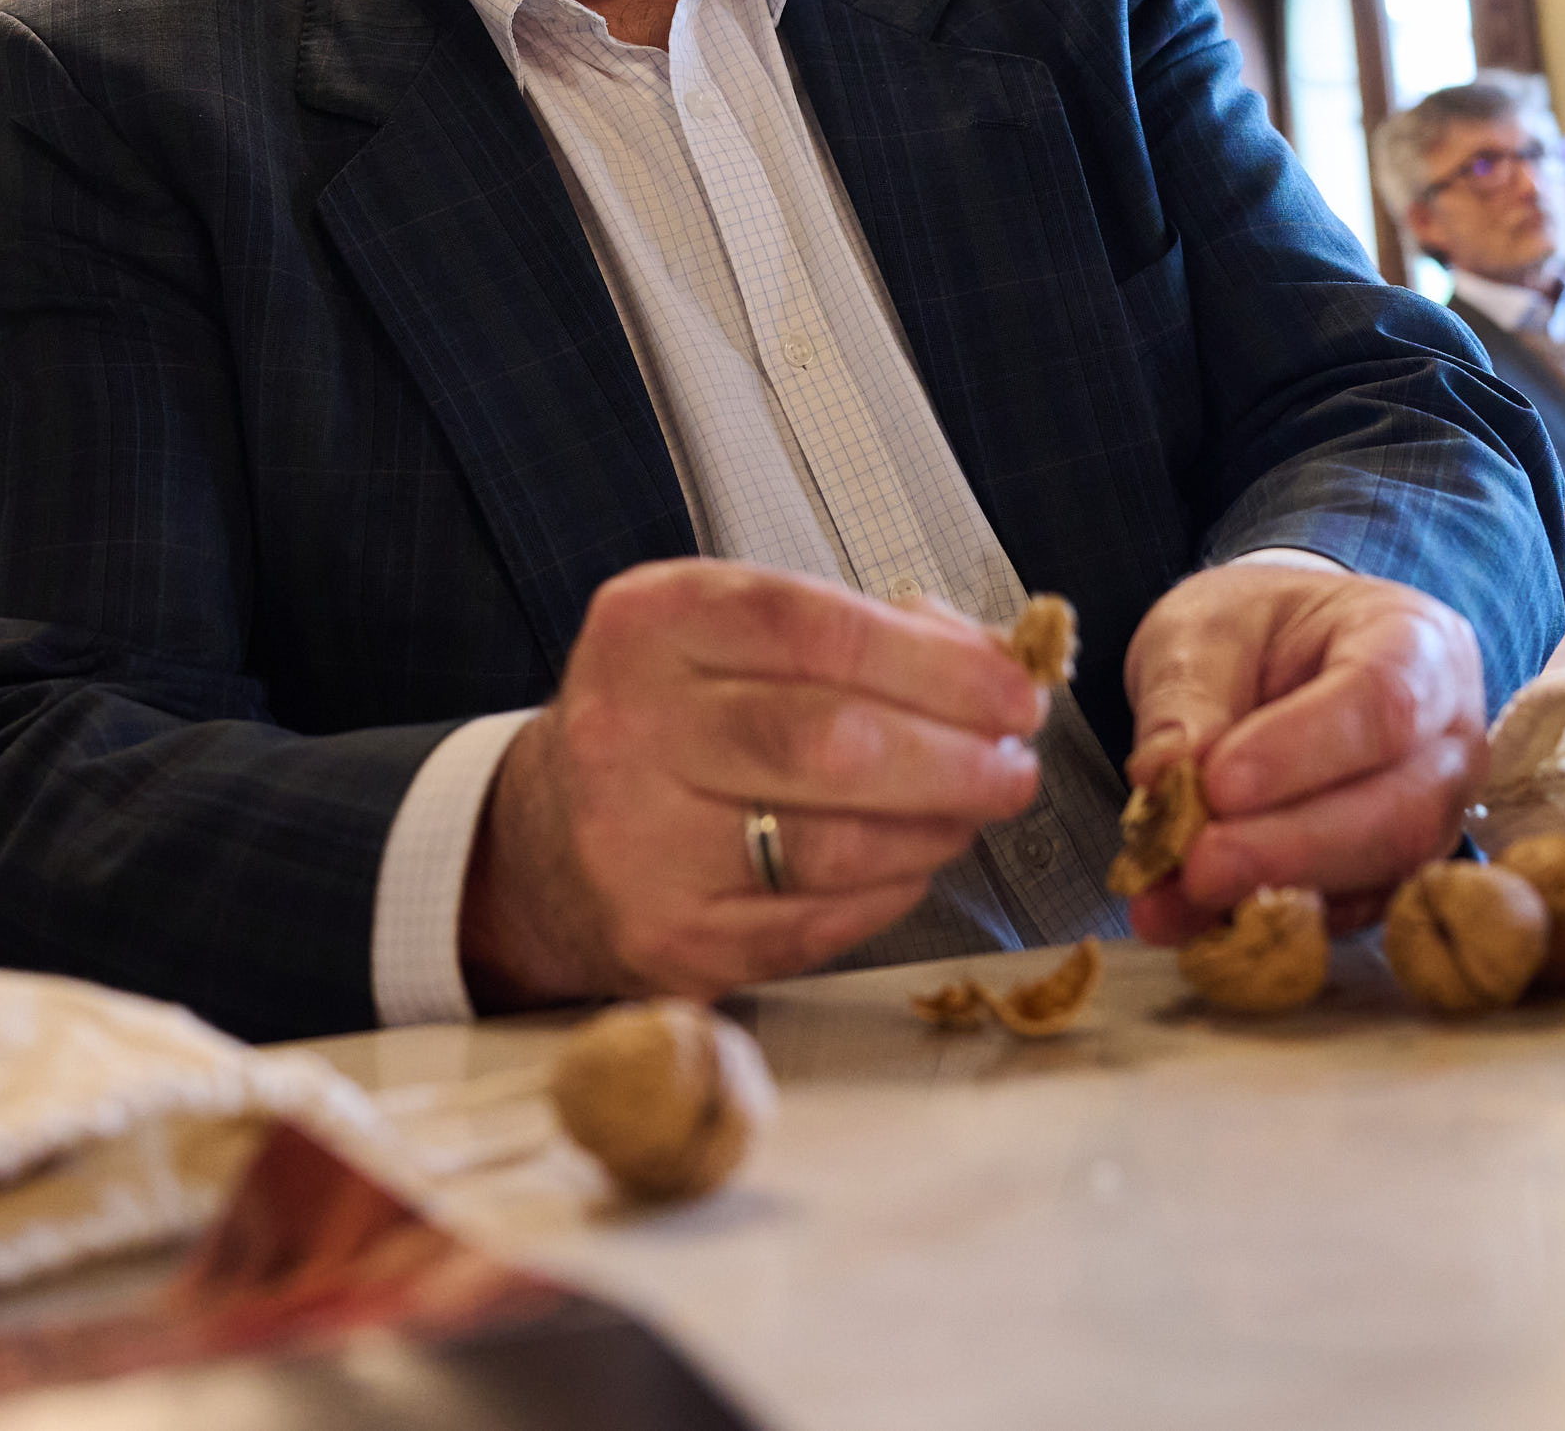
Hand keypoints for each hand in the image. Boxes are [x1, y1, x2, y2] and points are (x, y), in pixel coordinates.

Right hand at [460, 560, 1045, 1006]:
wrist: (550, 840)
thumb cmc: (674, 722)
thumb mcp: (733, 639)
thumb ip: (858, 633)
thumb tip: (992, 663)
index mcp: (649, 626)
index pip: (810, 628)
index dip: (932, 661)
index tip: (1011, 687)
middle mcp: (628, 729)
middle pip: (828, 741)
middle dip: (952, 753)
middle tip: (1014, 760)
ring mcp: (639, 844)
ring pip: (831, 843)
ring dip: (934, 826)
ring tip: (973, 806)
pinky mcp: (669, 938)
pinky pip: (816, 923)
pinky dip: (889, 891)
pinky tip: (914, 860)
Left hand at [1116, 562, 1488, 945]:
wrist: (1279, 654)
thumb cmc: (1255, 630)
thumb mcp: (1202, 631)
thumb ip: (1184, 700)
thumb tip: (1164, 778)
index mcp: (1415, 642)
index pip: (1385, 702)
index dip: (1303, 753)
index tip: (1219, 783)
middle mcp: (1450, 735)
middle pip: (1401, 807)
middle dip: (1291, 847)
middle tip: (1194, 865)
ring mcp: (1439, 811)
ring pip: (1386, 871)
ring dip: (1279, 894)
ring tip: (1178, 897)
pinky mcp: (1400, 873)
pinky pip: (1358, 911)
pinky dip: (1277, 923)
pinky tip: (1201, 922)